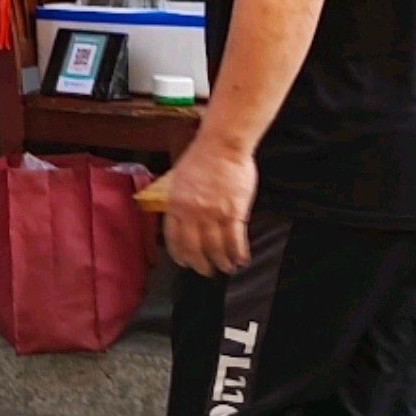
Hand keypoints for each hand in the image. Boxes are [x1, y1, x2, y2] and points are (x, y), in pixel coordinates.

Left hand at [160, 137, 258, 275]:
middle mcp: (192, 213)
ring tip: (226, 268)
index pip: (174, 238)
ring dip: (222, 262)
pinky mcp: (234, 212)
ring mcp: (214, 214)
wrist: (223, 145)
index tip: (185, 262)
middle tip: (206, 271)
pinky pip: (235, 240)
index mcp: (176, 204)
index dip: (180, 254)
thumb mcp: (179, 180)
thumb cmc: (202, 156)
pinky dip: (238, 253)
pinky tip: (241, 259)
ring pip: (216, 248)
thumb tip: (180, 217)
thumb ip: (179, 201)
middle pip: (194, 248)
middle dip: (200, 264)